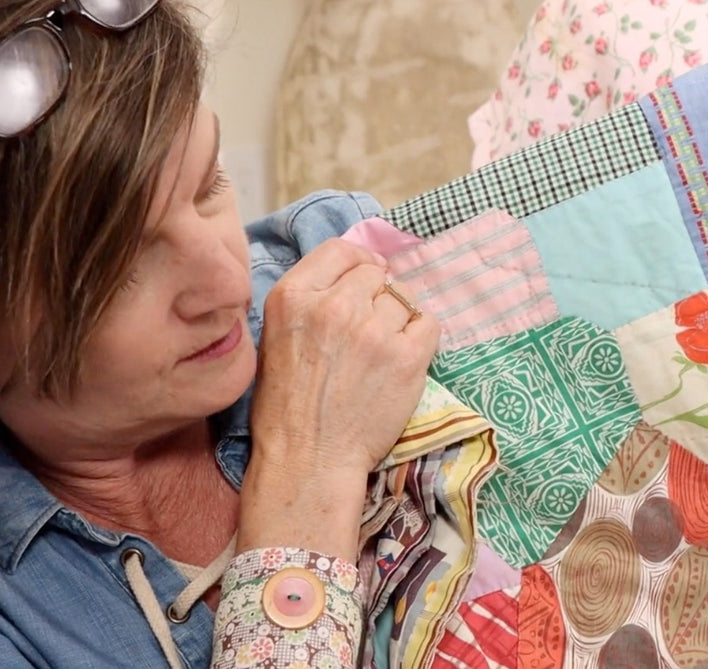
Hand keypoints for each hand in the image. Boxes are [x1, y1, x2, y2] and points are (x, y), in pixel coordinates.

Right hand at [250, 237, 439, 475]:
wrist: (308, 458)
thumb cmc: (287, 405)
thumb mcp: (278, 336)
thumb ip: (311, 299)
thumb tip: (359, 273)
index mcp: (293, 297)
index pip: (341, 250)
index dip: (358, 263)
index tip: (365, 279)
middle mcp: (334, 306)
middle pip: (376, 275)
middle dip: (377, 296)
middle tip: (369, 330)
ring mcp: (373, 330)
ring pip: (404, 298)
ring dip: (399, 319)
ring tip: (383, 350)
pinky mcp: (407, 356)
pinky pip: (429, 323)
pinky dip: (421, 336)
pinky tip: (404, 357)